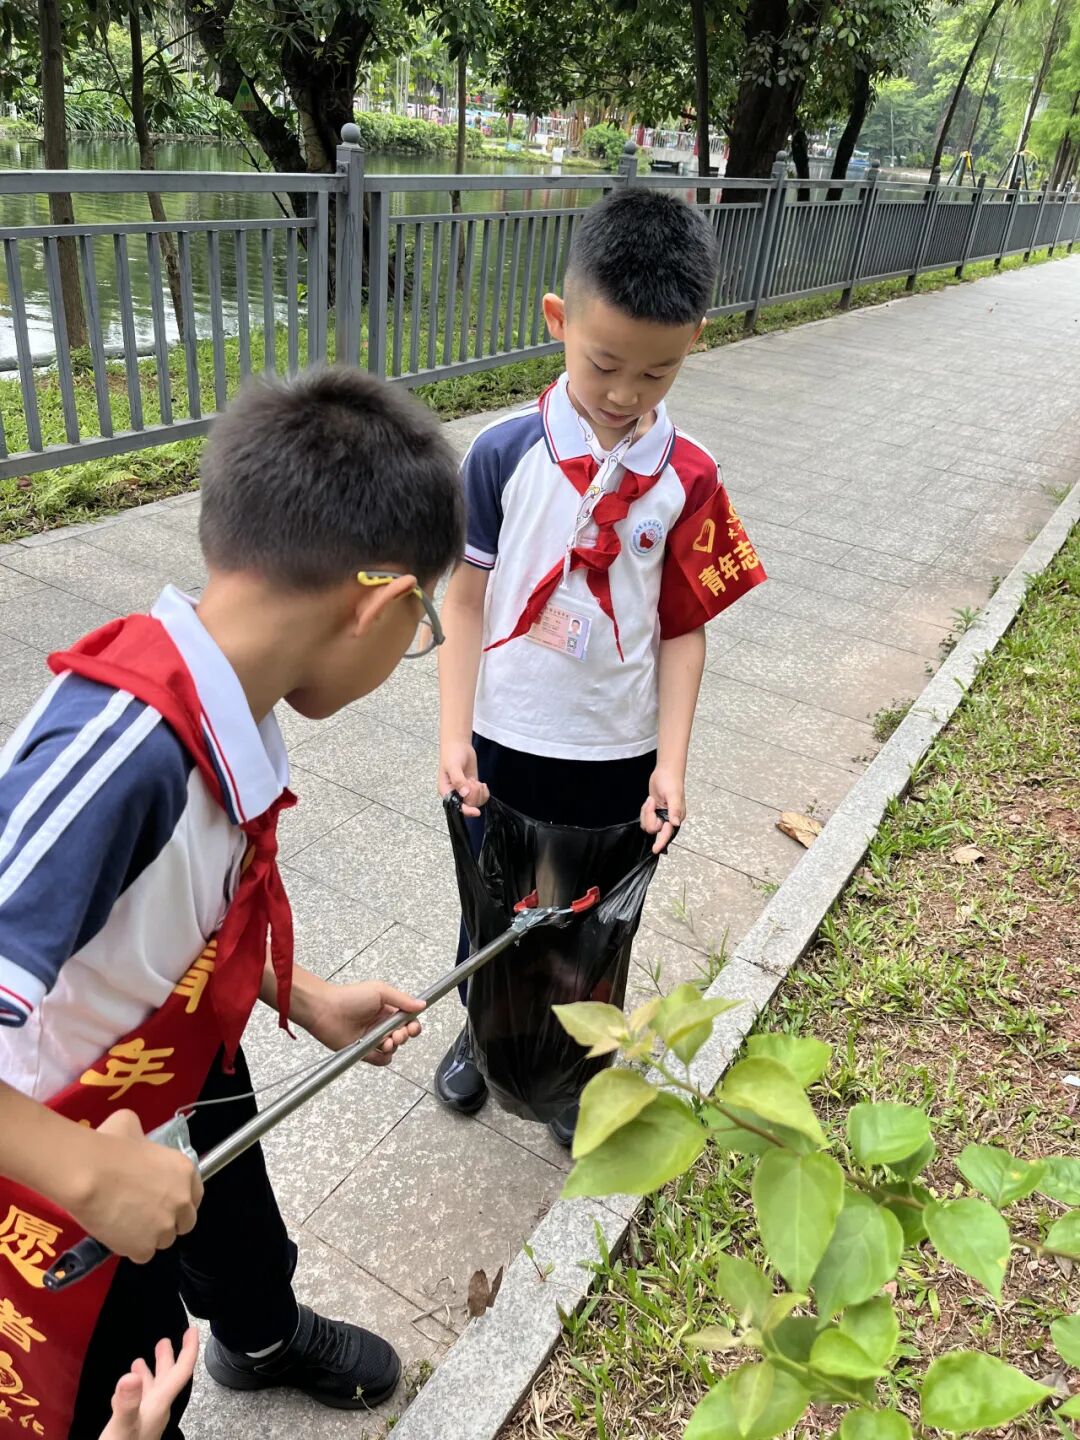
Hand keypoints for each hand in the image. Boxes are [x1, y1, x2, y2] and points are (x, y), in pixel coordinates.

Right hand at [66, 1111, 202, 1264]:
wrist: (88, 1174)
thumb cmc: (108, 1146)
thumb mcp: (130, 1125)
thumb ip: (141, 1137)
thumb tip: (133, 1137)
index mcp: (185, 1170)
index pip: (195, 1195)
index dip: (179, 1200)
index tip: (165, 1201)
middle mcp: (181, 1200)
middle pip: (184, 1222)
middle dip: (169, 1221)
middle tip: (145, 1216)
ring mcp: (164, 1226)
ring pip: (163, 1240)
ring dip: (149, 1236)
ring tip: (126, 1225)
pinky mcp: (144, 1247)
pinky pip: (142, 1254)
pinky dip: (131, 1248)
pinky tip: (117, 1235)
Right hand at [99, 1328, 198, 1439]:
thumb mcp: (122, 1427)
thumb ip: (127, 1402)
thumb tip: (133, 1374)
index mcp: (159, 1405)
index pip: (181, 1373)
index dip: (189, 1350)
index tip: (193, 1330)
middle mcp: (156, 1411)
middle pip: (168, 1379)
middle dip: (168, 1358)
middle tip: (165, 1339)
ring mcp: (146, 1421)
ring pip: (153, 1391)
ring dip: (151, 1373)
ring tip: (142, 1360)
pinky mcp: (135, 1429)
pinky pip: (140, 1404)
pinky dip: (136, 1390)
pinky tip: (127, 1390)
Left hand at [301, 979, 424, 1061]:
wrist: (325, 1010)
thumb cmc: (349, 997)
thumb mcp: (380, 991)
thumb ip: (402, 999)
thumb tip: (421, 1004)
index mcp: (387, 1009)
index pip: (408, 1020)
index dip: (413, 1025)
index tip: (412, 1026)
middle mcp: (380, 1024)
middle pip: (403, 1036)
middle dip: (404, 1036)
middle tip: (396, 1034)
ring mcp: (372, 1038)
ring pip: (393, 1049)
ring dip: (393, 1046)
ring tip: (385, 1041)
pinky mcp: (363, 1051)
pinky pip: (380, 1060)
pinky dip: (383, 1057)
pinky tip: (379, 1049)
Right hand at [439, 740, 488, 817]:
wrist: (459, 745)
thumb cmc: (452, 754)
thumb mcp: (453, 766)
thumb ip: (458, 780)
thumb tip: (465, 793)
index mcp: (446, 792)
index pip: (456, 807)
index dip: (467, 810)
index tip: (476, 811)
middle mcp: (455, 794)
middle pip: (469, 805)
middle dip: (474, 794)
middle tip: (472, 781)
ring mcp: (464, 792)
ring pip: (476, 802)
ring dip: (479, 793)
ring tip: (476, 781)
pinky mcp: (472, 788)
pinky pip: (481, 797)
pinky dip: (484, 792)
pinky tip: (481, 783)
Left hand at [641, 767, 684, 854]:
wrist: (665, 772)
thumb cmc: (671, 782)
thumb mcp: (673, 796)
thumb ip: (674, 810)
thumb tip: (676, 823)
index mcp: (676, 817)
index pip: (668, 833)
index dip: (661, 842)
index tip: (655, 849)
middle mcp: (669, 819)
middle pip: (654, 828)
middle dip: (649, 816)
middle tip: (652, 802)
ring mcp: (661, 816)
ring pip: (648, 824)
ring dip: (646, 812)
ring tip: (651, 800)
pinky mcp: (654, 812)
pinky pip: (645, 818)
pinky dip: (645, 810)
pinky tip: (650, 801)